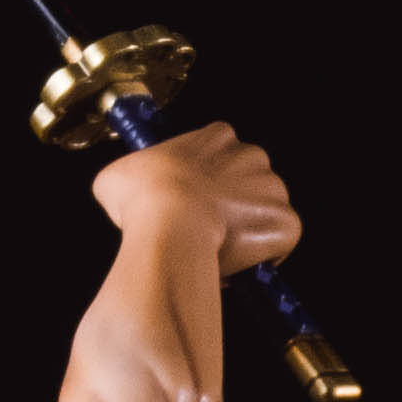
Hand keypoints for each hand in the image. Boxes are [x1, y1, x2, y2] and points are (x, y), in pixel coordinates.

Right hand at [89, 121, 303, 281]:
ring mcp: (272, 189)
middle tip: (207, 227)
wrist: (169, 225)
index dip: (207, 178)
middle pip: (249, 179)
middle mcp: (251, 156)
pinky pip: (283, 239)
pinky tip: (244, 264)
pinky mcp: (283, 222)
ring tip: (220, 249)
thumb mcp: (118, 176)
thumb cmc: (142, 198)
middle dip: (233, 202)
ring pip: (267, 209)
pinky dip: (269, 253)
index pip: (221, 150)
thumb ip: (132, 175)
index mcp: (216, 136)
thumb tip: (126, 189)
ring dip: (250, 228)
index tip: (194, 198)